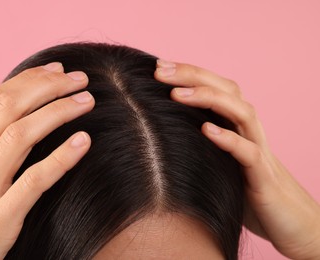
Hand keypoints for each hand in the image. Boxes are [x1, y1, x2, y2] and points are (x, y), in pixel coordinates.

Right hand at [0, 62, 93, 259]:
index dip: (28, 80)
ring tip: (87, 101)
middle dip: (47, 88)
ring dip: (57, 113)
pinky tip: (83, 141)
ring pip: (19, 136)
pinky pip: (33, 181)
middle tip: (79, 80)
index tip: (56, 70)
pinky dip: (60, 158)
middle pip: (8, 109)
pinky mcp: (0, 219)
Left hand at [154, 60, 319, 259]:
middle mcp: (249, 132)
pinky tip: (207, 131)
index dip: (188, 75)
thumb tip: (158, 138)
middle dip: (192, 76)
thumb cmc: (247, 191)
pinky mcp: (263, 178)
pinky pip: (249, 153)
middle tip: (160, 70)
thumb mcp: (219, 162)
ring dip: (209, 99)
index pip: (214, 88)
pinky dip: (229, 139)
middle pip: (226, 90)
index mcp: (236, 126)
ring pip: (241, 113)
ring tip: (177, 94)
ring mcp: (258, 151)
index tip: (157, 68)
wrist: (291, 222)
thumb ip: (198, 147)